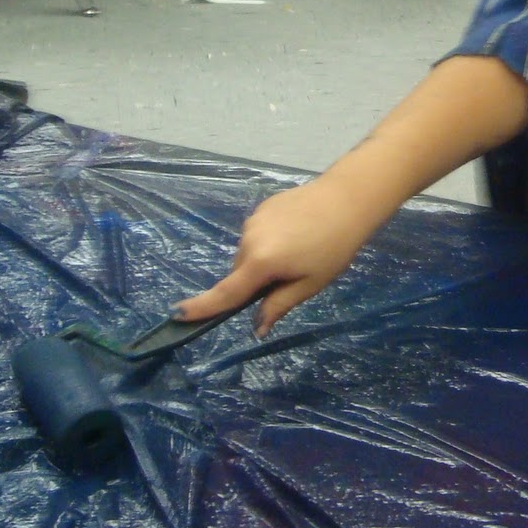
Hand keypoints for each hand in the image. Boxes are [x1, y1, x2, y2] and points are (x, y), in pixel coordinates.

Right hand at [174, 176, 381, 337]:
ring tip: (299, 253)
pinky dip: (268, 243)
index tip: (178, 315)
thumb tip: (257, 328)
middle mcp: (249, 239)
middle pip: (239, 273)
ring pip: (248, 254)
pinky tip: (296, 235)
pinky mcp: (263, 207)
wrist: (348, 198)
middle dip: (254, 283)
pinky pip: (257, 235)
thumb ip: (278, 305)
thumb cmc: (334, 246)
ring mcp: (254, 220)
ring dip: (262, 262)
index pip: (226, 292)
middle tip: (290, 280)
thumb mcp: (310, 283)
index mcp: (260, 261)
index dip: (202, 307)